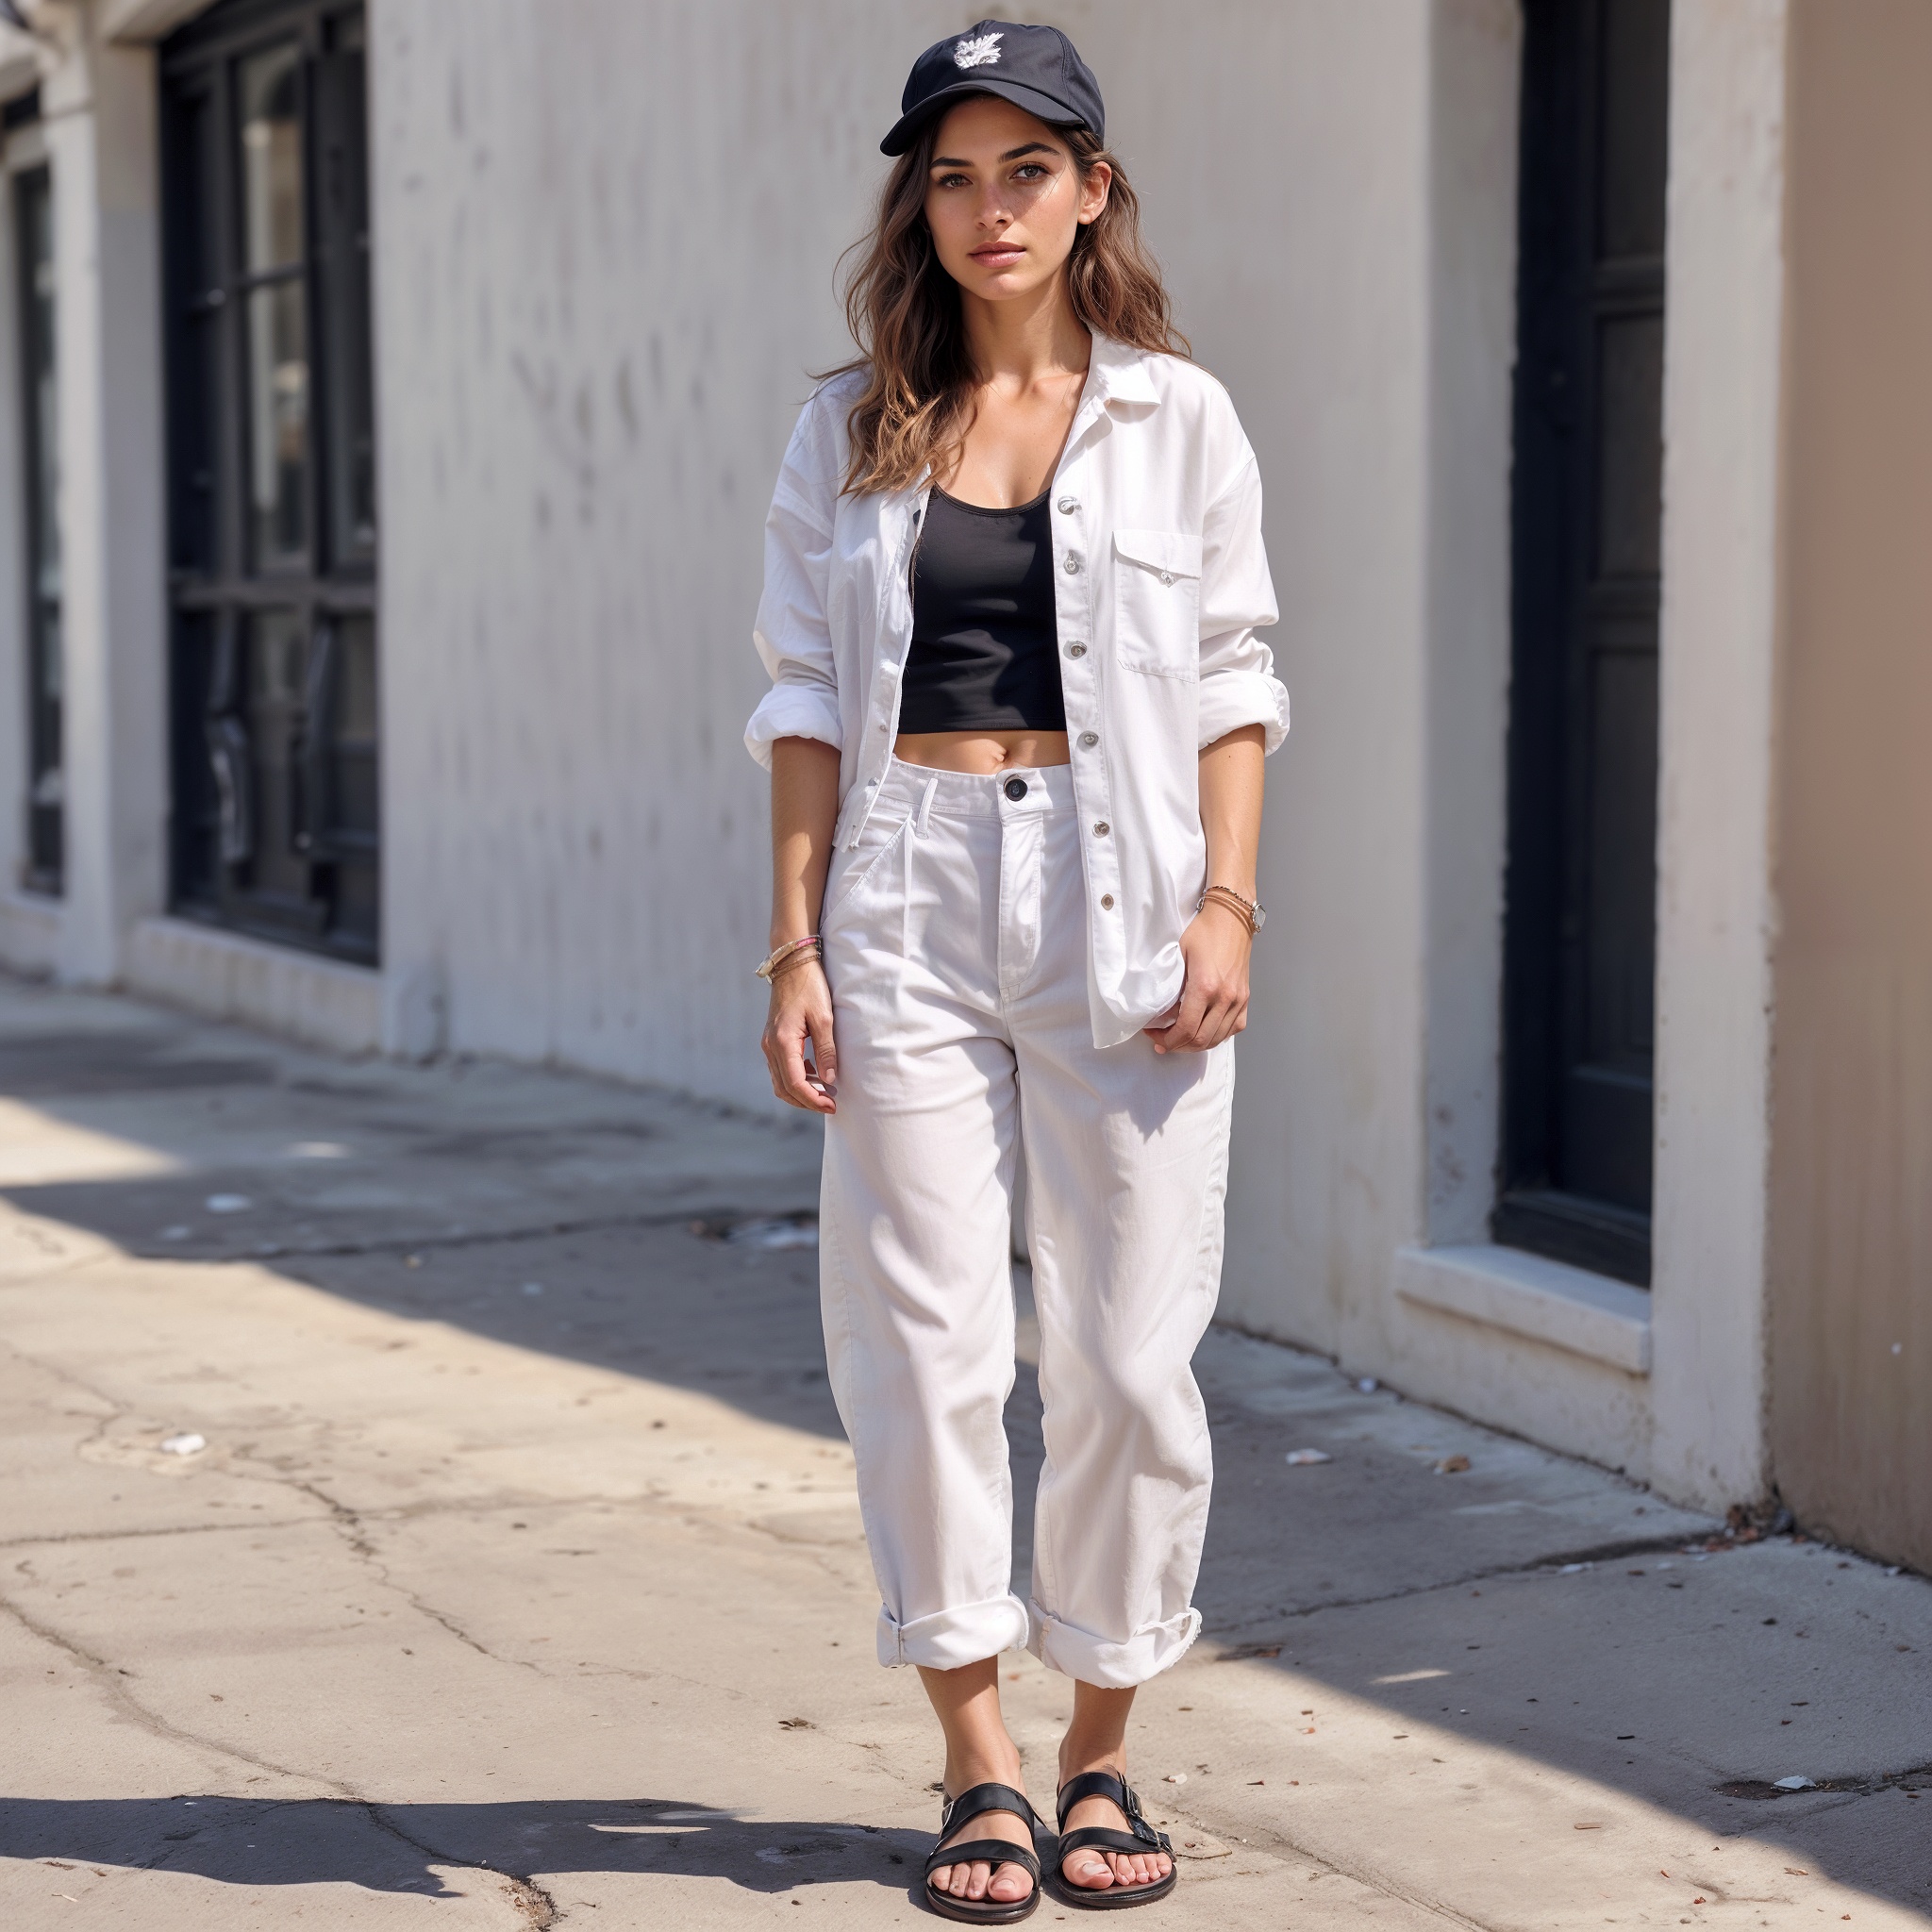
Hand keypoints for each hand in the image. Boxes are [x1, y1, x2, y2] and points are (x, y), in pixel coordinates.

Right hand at [762, 958, 836, 1112]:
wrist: (792, 965)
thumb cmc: (810, 987)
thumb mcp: (825, 1018)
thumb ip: (826, 1051)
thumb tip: (829, 1080)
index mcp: (782, 1042)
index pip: (796, 1084)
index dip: (814, 1100)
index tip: (833, 1105)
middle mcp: (770, 1047)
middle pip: (785, 1089)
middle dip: (808, 1102)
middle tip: (831, 1104)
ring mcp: (769, 1044)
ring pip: (781, 1082)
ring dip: (802, 1093)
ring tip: (826, 1093)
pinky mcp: (772, 1041)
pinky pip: (781, 1070)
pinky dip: (797, 1080)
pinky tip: (816, 1075)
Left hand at [1145, 903, 1250, 1053]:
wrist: (1231, 918)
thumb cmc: (1203, 932)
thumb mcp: (1178, 955)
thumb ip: (1169, 985)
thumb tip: (1160, 1011)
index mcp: (1206, 987)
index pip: (1186, 1029)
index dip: (1167, 1039)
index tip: (1154, 1036)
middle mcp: (1226, 997)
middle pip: (1201, 1040)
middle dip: (1178, 1045)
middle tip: (1162, 1041)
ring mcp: (1239, 999)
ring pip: (1217, 1038)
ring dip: (1196, 1044)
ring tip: (1179, 1039)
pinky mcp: (1245, 998)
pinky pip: (1234, 1029)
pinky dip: (1217, 1036)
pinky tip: (1204, 1031)